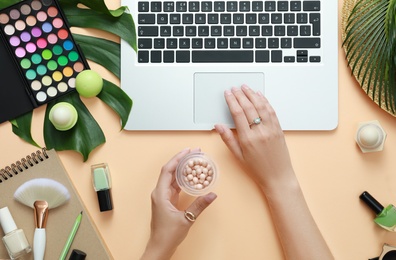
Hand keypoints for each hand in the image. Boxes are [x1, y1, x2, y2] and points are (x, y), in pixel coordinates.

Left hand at [141, 148, 216, 259]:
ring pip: (172, 177)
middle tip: (194, 153)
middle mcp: (160, 192)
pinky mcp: (167, 201)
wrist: (160, 246)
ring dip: (182, 169)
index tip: (187, 151)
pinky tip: (191, 176)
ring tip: (194, 161)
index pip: (168, 170)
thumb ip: (199, 205)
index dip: (177, 158)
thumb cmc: (168, 234)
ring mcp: (163, 196)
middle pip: (170, 171)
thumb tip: (212, 194)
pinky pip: (174, 185)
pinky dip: (182, 179)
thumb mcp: (186, 219)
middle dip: (181, 160)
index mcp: (160, 194)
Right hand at [215, 85, 332, 259]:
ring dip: (253, 95)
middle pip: (248, 107)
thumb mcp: (238, 156)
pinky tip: (260, 96)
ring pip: (261, 106)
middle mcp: (260, 131)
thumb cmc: (257, 169)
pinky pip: (271, 111)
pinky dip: (265, 101)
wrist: (278, 177)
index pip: (238, 113)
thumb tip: (218, 126)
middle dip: (240, 95)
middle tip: (235, 88)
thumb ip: (228, 139)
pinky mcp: (279, 129)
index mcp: (247, 139)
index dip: (232, 101)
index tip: (228, 93)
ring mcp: (271, 129)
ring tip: (246, 88)